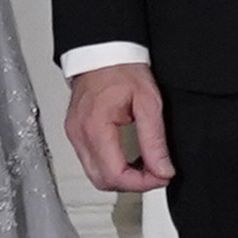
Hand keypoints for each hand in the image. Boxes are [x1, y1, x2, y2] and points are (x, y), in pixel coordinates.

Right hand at [67, 62, 174, 193]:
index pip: (115, 174)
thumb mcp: (148, 102)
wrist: (102, 52)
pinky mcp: (76, 134)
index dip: (141, 184)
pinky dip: (110, 167)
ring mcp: (74, 135)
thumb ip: (155, 140)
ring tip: (144, 167)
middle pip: (102, 181)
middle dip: (131, 184)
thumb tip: (163, 170)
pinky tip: (127, 160)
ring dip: (120, 178)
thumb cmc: (121, 69)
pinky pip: (91, 162)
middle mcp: (79, 134)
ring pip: (95, 175)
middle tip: (155, 174)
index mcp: (95, 126)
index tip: (160, 177)